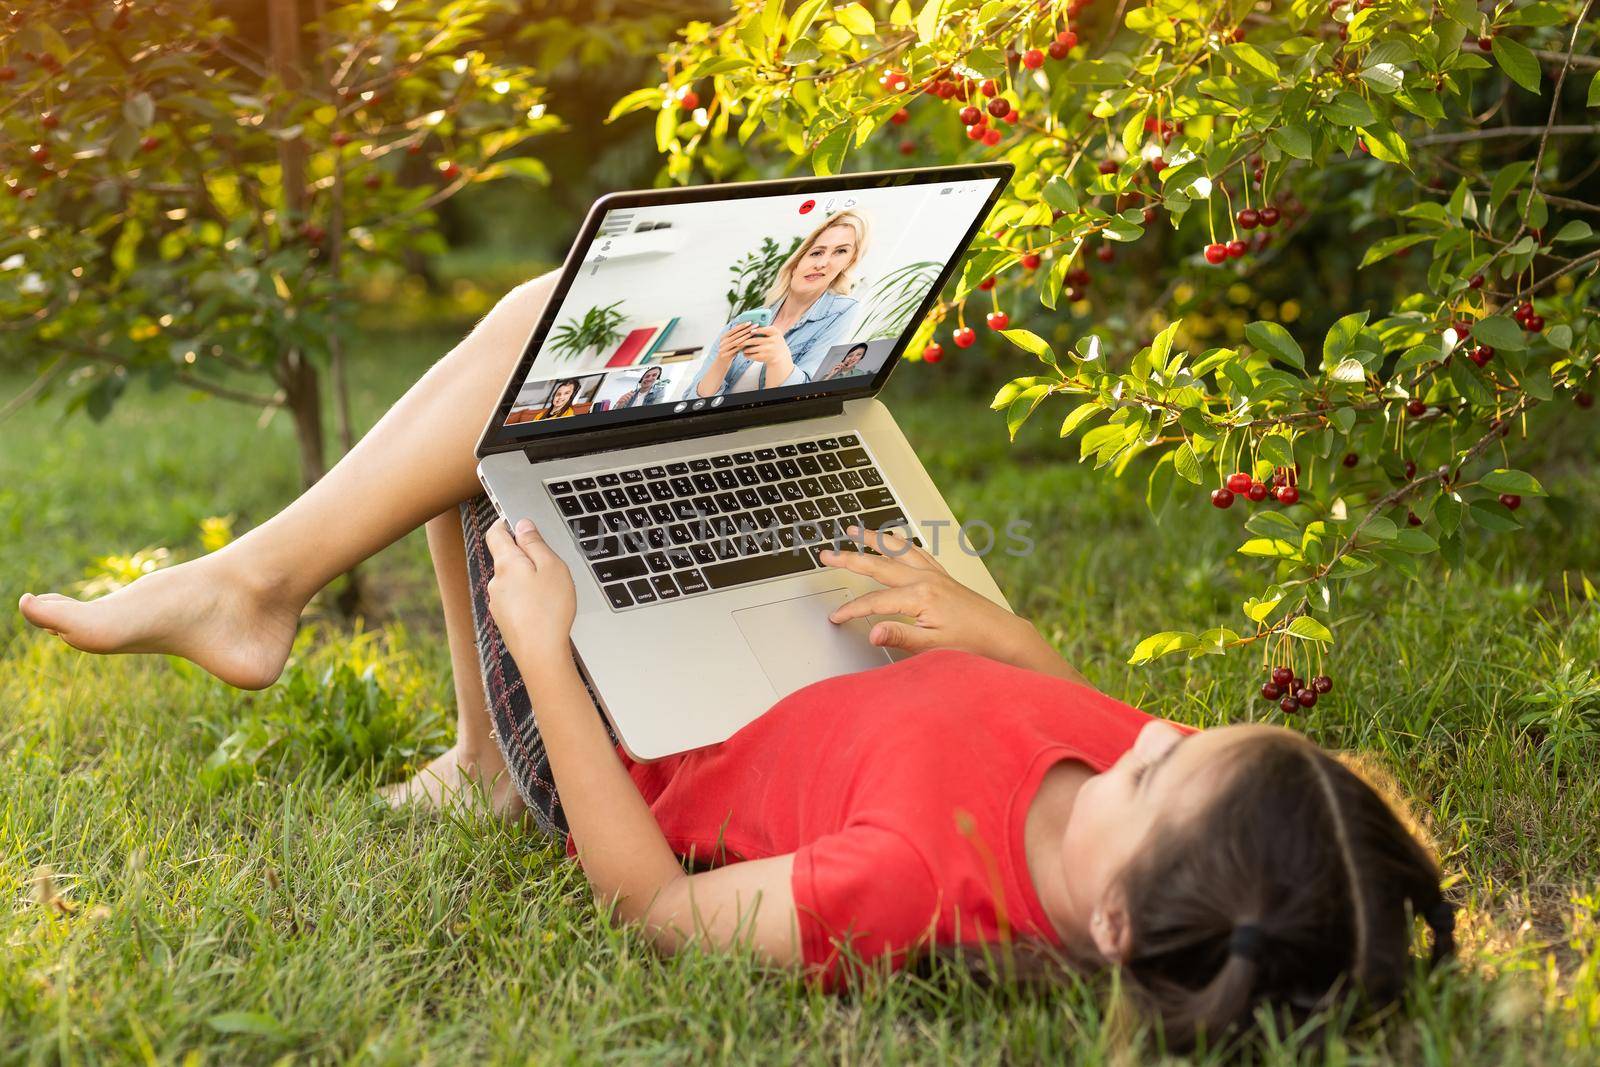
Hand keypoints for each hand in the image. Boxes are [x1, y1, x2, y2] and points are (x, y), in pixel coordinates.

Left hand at [485, 518, 577, 676]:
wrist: (540, 655)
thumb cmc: (550, 611)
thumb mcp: (552, 567)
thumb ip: (535, 543)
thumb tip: (522, 525)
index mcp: (506, 563)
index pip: (496, 533)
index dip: (505, 522)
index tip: (516, 520)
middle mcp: (496, 581)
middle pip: (506, 557)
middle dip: (524, 555)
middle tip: (549, 563)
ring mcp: (497, 602)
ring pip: (511, 580)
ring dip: (527, 580)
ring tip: (551, 592)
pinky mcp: (504, 619)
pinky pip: (514, 600)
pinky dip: (527, 599)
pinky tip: (544, 609)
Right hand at [715, 322, 755, 363]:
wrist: (722, 363)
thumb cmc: (729, 351)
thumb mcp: (731, 342)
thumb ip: (736, 336)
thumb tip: (746, 327)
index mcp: (724, 337)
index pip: (734, 329)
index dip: (742, 325)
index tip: (750, 322)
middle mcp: (723, 341)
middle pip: (737, 334)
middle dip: (747, 329)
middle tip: (755, 325)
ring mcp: (724, 348)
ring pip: (737, 341)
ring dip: (747, 336)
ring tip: (754, 333)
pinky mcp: (726, 354)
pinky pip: (737, 349)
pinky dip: (744, 346)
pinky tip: (750, 343)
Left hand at [741, 327, 795, 384]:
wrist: (780, 355)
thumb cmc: (774, 341)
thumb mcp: (774, 334)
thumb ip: (764, 329)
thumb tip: (749, 326)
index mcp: (776, 333)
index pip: (764, 330)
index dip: (756, 330)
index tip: (750, 330)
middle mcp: (773, 341)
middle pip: (755, 340)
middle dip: (745, 341)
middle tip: (738, 340)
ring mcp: (769, 350)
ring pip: (752, 349)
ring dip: (745, 348)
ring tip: (740, 347)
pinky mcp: (765, 357)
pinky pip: (753, 355)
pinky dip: (747, 354)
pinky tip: (744, 353)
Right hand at [820, 526, 1063, 673]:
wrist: (1002, 636)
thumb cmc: (972, 643)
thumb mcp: (932, 646)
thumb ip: (899, 636)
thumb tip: (872, 632)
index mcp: (920, 596)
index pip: (874, 601)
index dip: (851, 609)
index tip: (835, 616)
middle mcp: (926, 579)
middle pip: (879, 566)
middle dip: (850, 558)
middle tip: (826, 554)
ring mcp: (935, 574)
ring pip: (898, 550)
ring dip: (874, 539)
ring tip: (854, 530)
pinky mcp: (943, 576)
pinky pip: (917, 552)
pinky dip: (901, 544)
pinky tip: (895, 541)